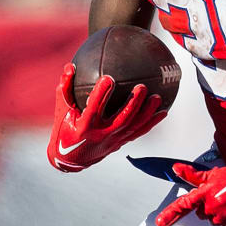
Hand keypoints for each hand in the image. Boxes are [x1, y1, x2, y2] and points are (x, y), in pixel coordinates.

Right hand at [47, 63, 164, 172]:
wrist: (71, 159)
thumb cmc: (65, 128)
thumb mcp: (62, 110)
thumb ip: (65, 88)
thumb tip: (70, 66)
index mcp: (84, 126)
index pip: (94, 108)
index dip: (100, 94)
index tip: (108, 78)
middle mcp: (101, 135)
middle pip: (121, 119)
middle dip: (133, 103)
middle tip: (142, 87)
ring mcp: (113, 141)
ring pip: (133, 127)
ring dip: (147, 113)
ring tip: (157, 98)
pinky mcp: (120, 143)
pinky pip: (139, 133)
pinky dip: (151, 123)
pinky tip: (163, 112)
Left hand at [155, 161, 225, 225]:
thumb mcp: (213, 174)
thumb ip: (192, 175)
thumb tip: (175, 169)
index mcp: (205, 194)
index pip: (183, 205)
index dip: (170, 214)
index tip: (160, 223)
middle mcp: (211, 209)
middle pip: (200, 214)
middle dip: (207, 206)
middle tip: (220, 196)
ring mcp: (223, 218)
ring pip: (213, 220)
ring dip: (218, 213)